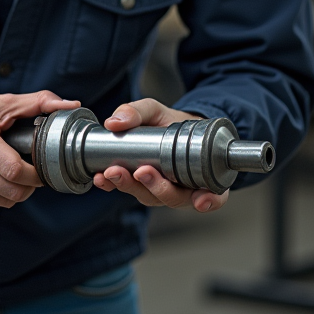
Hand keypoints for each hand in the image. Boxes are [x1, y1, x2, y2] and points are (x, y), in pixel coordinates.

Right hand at [0, 91, 78, 207]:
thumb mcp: (2, 102)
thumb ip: (40, 102)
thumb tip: (72, 106)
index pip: (17, 172)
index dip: (37, 174)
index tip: (42, 164)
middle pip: (14, 192)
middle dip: (30, 185)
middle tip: (32, 169)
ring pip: (5, 202)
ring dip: (16, 190)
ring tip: (13, 170)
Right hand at [92, 98, 229, 213]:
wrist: (201, 124)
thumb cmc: (170, 123)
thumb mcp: (151, 111)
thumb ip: (132, 112)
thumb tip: (112, 123)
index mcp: (141, 173)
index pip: (123, 183)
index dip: (111, 183)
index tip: (103, 175)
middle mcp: (160, 187)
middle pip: (145, 195)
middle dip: (133, 186)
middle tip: (127, 172)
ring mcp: (184, 191)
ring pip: (171, 199)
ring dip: (161, 190)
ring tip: (151, 174)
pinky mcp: (210, 191)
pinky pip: (208, 202)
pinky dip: (205, 202)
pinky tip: (201, 199)